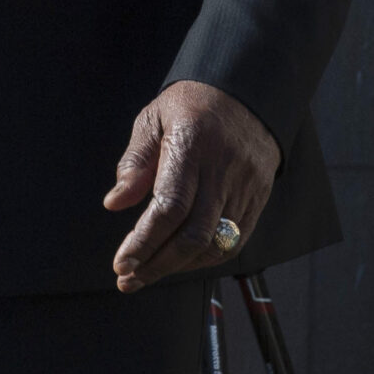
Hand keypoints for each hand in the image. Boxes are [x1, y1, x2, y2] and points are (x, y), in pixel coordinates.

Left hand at [105, 80, 279, 292]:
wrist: (245, 94)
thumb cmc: (190, 105)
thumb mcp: (152, 119)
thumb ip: (134, 162)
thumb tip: (115, 203)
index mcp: (192, 147)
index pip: (170, 206)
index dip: (145, 240)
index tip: (122, 261)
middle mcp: (223, 171)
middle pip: (193, 234)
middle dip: (157, 264)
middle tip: (128, 278)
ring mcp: (245, 187)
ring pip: (216, 244)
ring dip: (179, 267)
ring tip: (147, 274)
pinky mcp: (258, 198)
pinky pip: (234, 240)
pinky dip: (205, 257)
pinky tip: (179, 261)